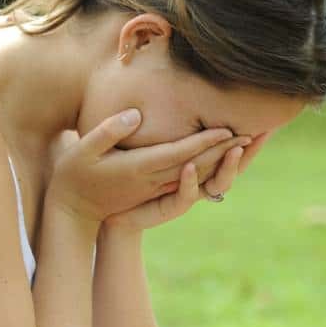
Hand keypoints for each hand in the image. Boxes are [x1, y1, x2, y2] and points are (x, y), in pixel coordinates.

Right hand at [46, 109, 250, 222]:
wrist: (73, 211)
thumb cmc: (73, 175)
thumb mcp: (82, 150)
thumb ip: (108, 131)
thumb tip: (136, 115)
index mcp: (138, 169)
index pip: (178, 153)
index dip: (204, 141)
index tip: (227, 129)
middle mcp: (152, 181)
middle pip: (196, 166)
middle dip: (224, 151)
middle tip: (253, 133)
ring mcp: (154, 189)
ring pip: (196, 176)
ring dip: (222, 162)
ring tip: (245, 145)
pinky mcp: (153, 192)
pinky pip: (188, 182)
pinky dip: (208, 171)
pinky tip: (219, 160)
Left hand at [103, 130, 272, 232]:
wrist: (113, 212)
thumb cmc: (126, 177)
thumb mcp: (144, 148)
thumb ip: (156, 130)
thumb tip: (162, 101)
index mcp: (196, 162)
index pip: (228, 149)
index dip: (246, 137)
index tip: (265, 120)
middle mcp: (197, 179)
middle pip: (231, 165)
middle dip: (248, 149)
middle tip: (265, 130)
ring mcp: (185, 194)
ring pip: (215, 182)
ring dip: (226, 165)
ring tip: (234, 145)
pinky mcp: (168, 207)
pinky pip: (184, 197)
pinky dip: (189, 183)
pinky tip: (188, 167)